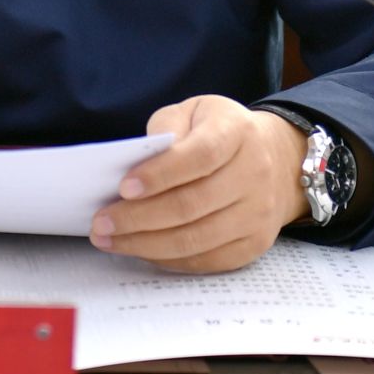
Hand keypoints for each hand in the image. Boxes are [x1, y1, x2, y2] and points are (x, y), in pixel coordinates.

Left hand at [89, 95, 307, 272]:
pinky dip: (168, 258)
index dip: (161, 174)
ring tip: (109, 240)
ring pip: (197, 238)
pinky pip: (206, 260)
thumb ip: (165, 130)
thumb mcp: (193, 112)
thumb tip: (135, 167)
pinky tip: (140, 249)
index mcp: (237, 132)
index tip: (123, 187)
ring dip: (146, 243)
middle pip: (193, 204)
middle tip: (100, 223)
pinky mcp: (254, 244)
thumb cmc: (217, 133)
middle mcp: (255, 173)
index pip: (201, 156)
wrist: (274, 159)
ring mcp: (258, 213)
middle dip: (139, 217)